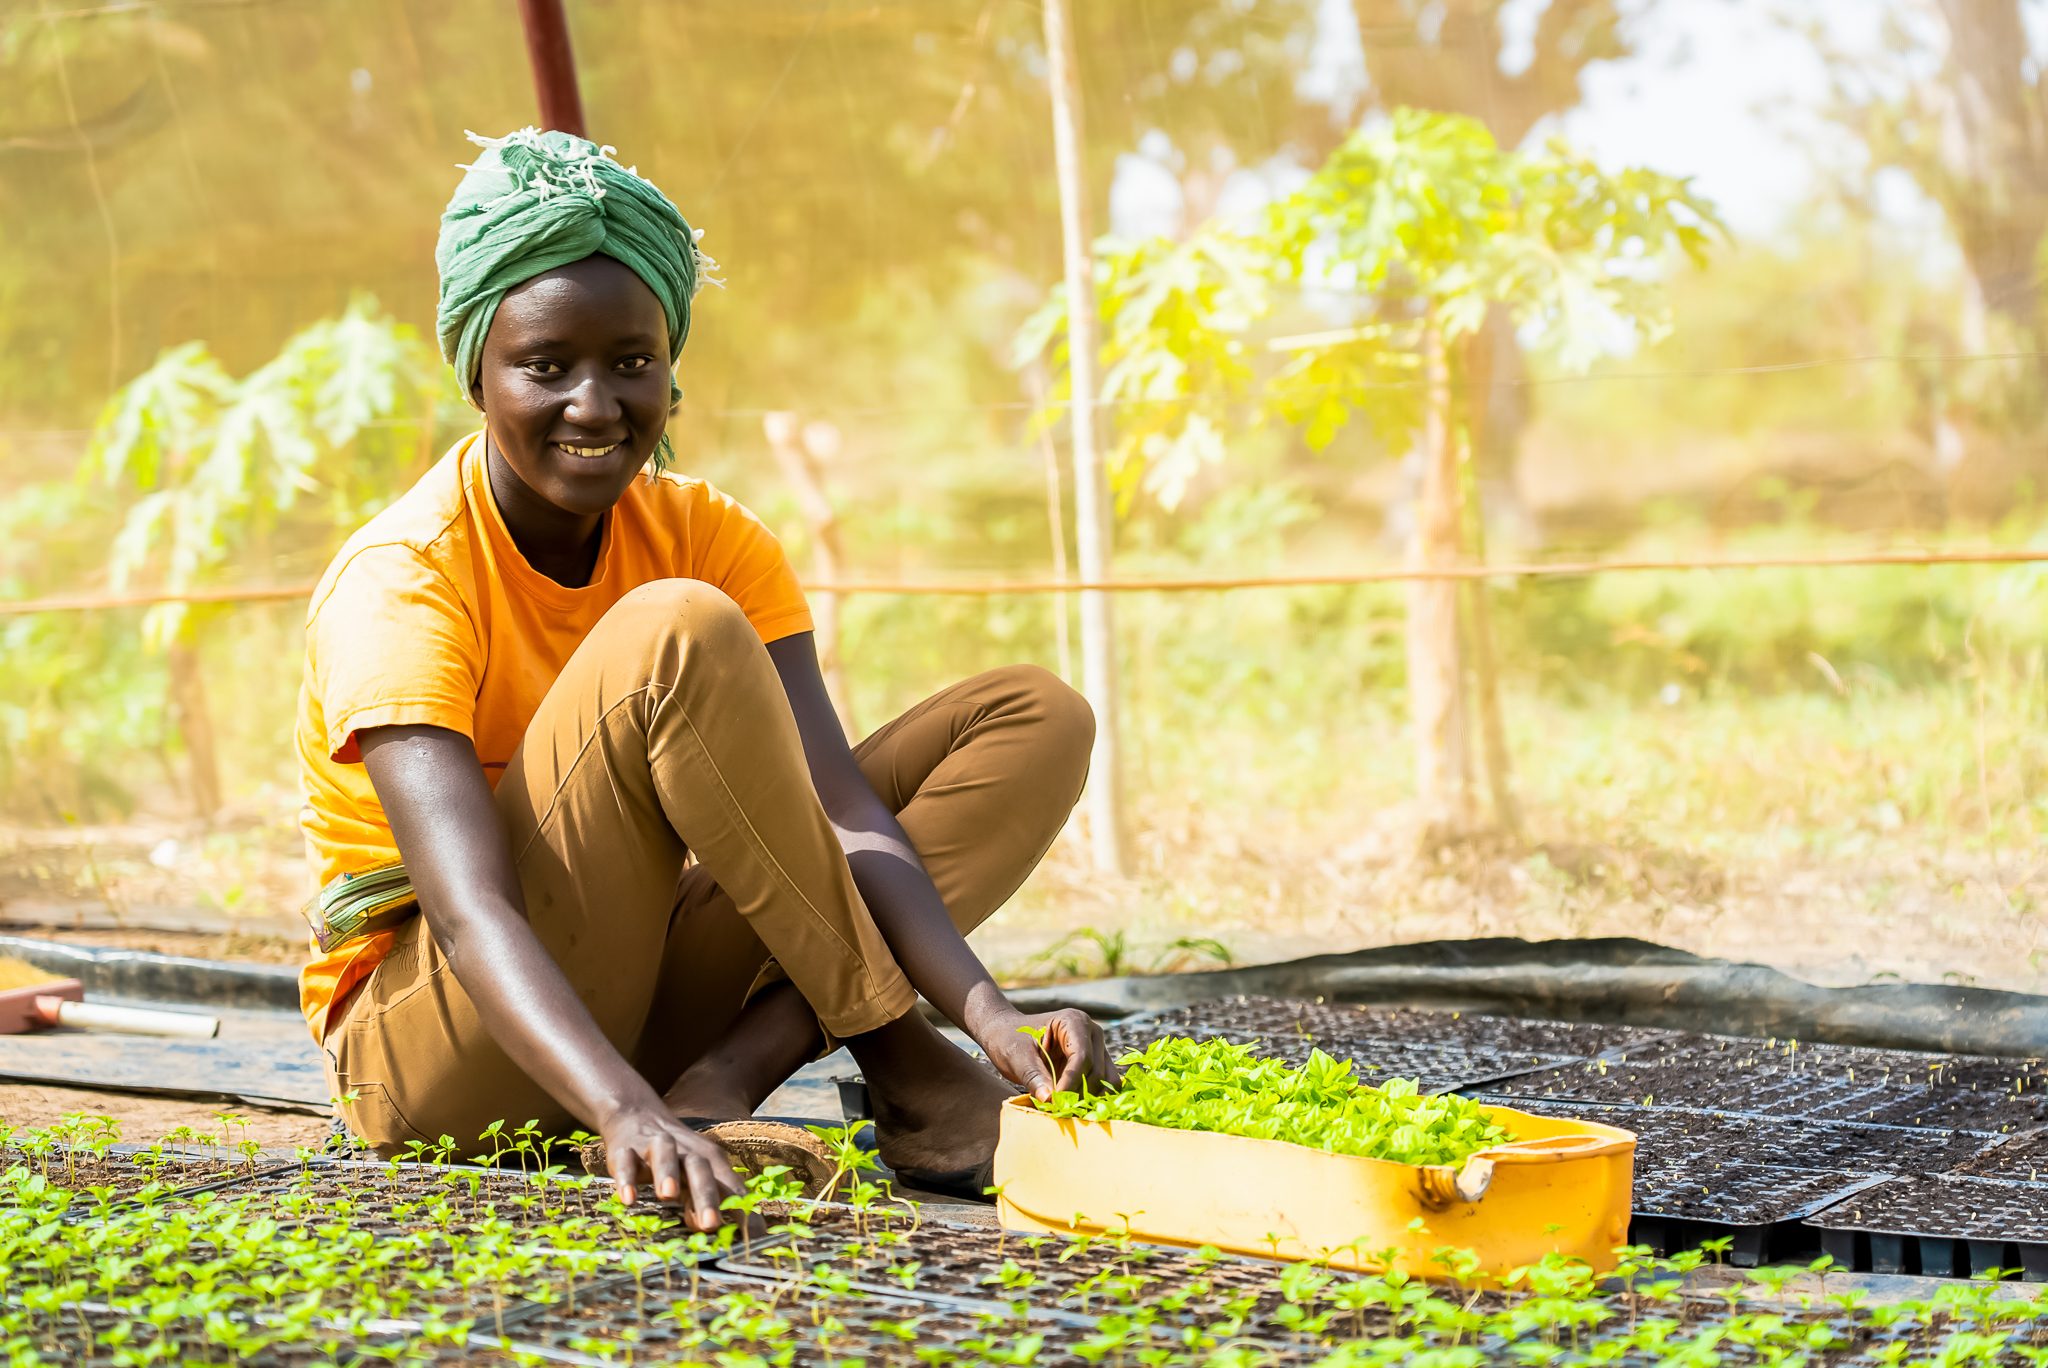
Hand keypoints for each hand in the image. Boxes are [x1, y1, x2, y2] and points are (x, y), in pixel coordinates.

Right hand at [597, 1100, 744, 1230]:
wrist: (636, 1114)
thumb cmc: (675, 1156)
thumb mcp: (695, 1175)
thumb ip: (705, 1202)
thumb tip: (718, 1233)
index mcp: (710, 1161)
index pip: (731, 1188)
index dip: (742, 1212)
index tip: (752, 1239)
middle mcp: (687, 1151)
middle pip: (701, 1170)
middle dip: (706, 1197)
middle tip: (711, 1224)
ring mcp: (656, 1147)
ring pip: (666, 1156)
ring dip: (668, 1174)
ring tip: (667, 1196)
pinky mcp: (626, 1149)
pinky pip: (626, 1162)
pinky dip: (627, 1178)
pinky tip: (628, 1199)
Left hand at [977, 1007, 1118, 1100]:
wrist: (1006, 1035)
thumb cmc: (1009, 1040)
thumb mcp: (1016, 1057)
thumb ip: (1034, 1076)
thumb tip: (1049, 1099)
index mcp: (1073, 1021)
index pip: (1082, 1056)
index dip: (1071, 1082)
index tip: (1055, 1101)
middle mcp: (1091, 1032)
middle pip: (1096, 1070)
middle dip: (1078, 1093)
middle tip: (1056, 1109)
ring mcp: (1097, 1048)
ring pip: (1106, 1080)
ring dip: (1088, 1098)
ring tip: (1064, 1108)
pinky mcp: (1096, 1063)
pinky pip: (1104, 1085)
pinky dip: (1092, 1098)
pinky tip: (1073, 1106)